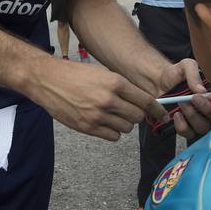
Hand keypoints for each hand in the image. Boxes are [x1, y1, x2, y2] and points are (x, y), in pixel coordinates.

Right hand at [32, 56, 159, 141]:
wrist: (47, 80)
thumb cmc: (74, 74)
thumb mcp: (102, 73)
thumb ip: (122, 87)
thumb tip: (141, 102)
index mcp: (115, 83)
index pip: (145, 101)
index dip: (158, 110)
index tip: (163, 115)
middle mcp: (108, 100)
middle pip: (137, 117)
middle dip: (137, 115)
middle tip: (129, 111)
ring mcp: (97, 115)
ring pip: (126, 128)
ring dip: (123, 123)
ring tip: (112, 115)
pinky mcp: (87, 127)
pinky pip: (113, 136)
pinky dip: (112, 132)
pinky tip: (104, 122)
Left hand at [156, 58, 210, 139]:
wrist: (157, 82)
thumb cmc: (176, 74)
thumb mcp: (186, 66)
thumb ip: (194, 74)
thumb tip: (202, 91)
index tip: (210, 95)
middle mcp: (210, 112)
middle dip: (207, 109)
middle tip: (194, 98)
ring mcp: (199, 122)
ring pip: (204, 127)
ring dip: (193, 115)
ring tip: (181, 102)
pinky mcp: (186, 129)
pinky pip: (188, 134)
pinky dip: (182, 125)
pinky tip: (176, 114)